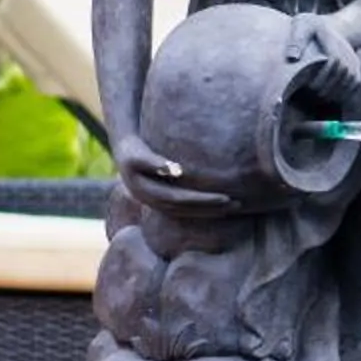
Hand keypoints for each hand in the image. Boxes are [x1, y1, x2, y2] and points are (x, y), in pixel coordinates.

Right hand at [113, 135, 231, 215]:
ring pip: (186, 212)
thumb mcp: (139, 156)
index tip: (226, 198)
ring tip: (235, 206)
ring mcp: (155, 203)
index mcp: (147, 194)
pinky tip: (221, 206)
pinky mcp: (161, 199)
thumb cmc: (132, 149)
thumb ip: (156, 163)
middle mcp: (151, 202)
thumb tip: (177, 171)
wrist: (122, 151)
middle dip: (211, 208)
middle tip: (237, 204)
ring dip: (210, 211)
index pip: (181, 201)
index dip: (203, 201)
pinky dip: (202, 208)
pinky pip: (184, 208)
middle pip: (186, 209)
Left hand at [285, 12, 360, 106]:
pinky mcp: (356, 66)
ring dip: (339, 92)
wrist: (327, 26)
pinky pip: (356, 82)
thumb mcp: (301, 25)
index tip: (311, 85)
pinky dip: (347, 93)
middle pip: (344, 73)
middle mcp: (347, 50)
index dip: (324, 75)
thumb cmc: (309, 27)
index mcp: (332, 40)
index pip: (334, 60)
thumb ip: (297, 39)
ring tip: (322, 100)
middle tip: (314, 96)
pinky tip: (334, 99)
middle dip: (329, 87)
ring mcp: (353, 59)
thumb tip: (292, 57)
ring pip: (352, 79)